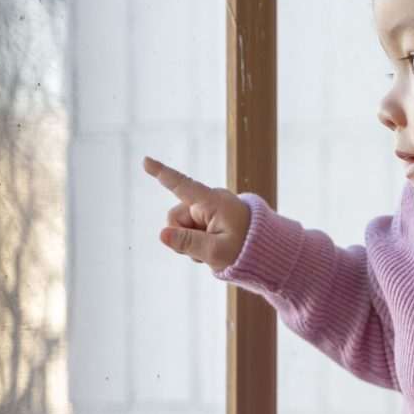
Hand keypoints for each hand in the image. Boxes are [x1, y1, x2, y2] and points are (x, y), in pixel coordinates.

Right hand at [143, 156, 250, 272]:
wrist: (269, 253)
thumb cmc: (248, 251)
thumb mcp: (217, 251)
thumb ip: (188, 243)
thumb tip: (161, 235)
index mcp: (214, 202)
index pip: (183, 185)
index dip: (162, 173)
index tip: (145, 160)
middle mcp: (210, 201)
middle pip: (175, 218)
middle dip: (182, 237)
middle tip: (205, 252)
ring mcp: (209, 210)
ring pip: (181, 228)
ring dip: (191, 243)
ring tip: (214, 251)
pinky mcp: (210, 218)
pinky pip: (191, 231)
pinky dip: (198, 243)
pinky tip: (213, 248)